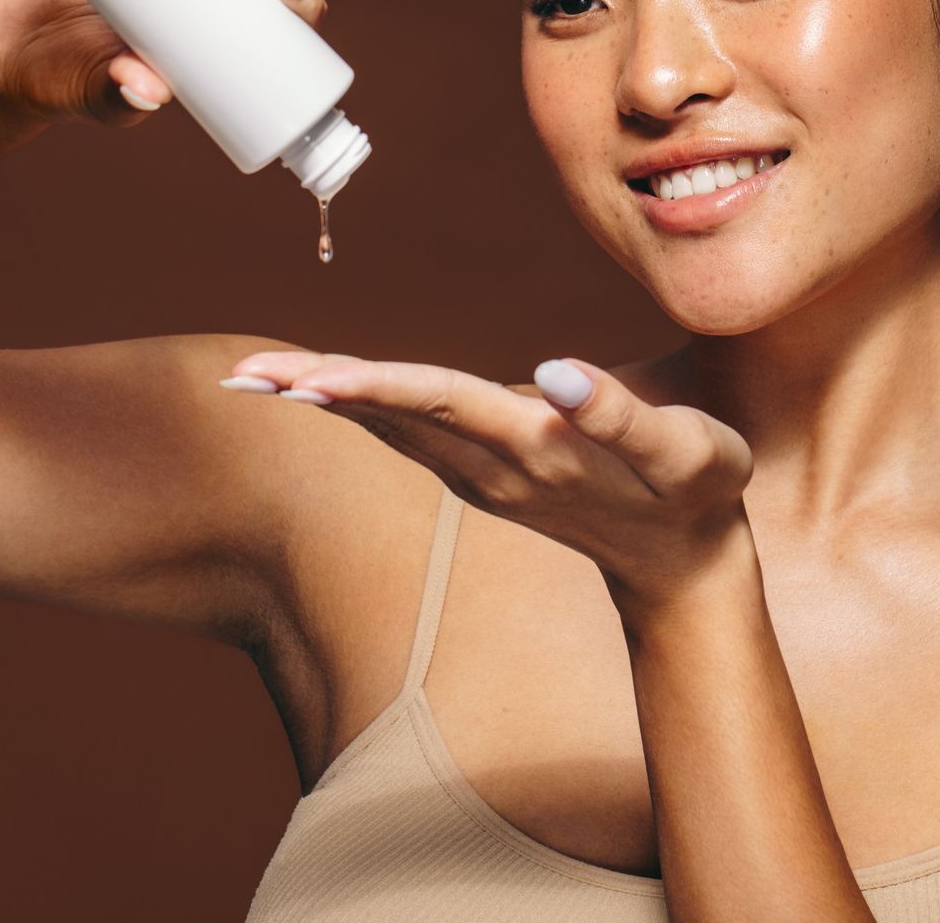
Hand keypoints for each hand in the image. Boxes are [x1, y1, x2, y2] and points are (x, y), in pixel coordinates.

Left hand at [221, 350, 755, 611]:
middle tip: (239, 377)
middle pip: (392, 417)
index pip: (442, 403)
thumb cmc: (699, 494)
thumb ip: (623, 415)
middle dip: (317, 393)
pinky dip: (357, 407)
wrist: (686, 568)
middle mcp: (494, 465)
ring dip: (322, 401)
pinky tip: (320, 390)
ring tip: (254, 380)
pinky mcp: (484, 472)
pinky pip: (406, 432)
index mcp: (536, 447)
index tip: (309, 380)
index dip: (376, 386)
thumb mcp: (689, 453)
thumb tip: (555, 372)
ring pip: (390, 428)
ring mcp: (483, 475)